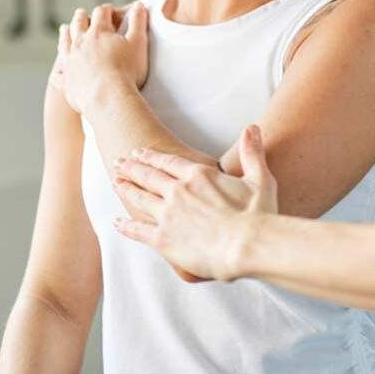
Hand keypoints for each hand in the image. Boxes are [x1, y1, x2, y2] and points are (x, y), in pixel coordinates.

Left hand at [58, 1, 148, 113]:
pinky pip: (59, 73)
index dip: (107, 9)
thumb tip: (140, 5)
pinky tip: (58, 70)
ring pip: (64, 42)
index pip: (101, 13)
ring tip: (65, 29)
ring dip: (65, 33)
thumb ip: (139, 22)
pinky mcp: (66, 80)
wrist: (108, 98)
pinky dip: (58, 69)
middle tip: (83, 13)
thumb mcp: (138, 42)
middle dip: (82, 16)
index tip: (110, 10)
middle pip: (78, 23)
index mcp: (98, 32)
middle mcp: (80, 42)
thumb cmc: (127, 70)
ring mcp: (70, 60)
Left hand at [112, 125, 276, 280]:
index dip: (152, 156)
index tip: (140, 152)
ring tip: (115, 182)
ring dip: (126, 189)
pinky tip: (117, 222)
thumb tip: (252, 128)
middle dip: (132, 167)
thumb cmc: (257, 214)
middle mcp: (178, 191)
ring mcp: (168, 215)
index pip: (168, 162)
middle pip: (149, 175)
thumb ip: (252, 152)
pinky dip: (126, 226)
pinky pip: (138, 231)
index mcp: (198, 176)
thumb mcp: (259, 178)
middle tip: (118, 162)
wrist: (247, 245)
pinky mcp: (163, 240)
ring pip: (139, 198)